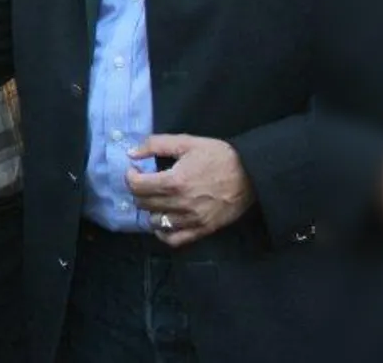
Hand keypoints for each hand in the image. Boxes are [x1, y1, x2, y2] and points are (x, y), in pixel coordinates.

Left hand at [125, 134, 254, 247]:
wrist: (252, 174)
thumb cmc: (219, 156)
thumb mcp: (187, 142)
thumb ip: (155, 144)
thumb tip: (131, 153)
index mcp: (174, 181)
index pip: (137, 186)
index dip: (130, 176)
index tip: (135, 170)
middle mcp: (180, 204)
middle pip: (143, 203)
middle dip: (138, 190)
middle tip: (145, 181)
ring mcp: (191, 220)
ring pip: (155, 222)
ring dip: (150, 210)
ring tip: (155, 198)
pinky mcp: (203, 230)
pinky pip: (174, 239)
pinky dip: (163, 232)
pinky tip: (163, 220)